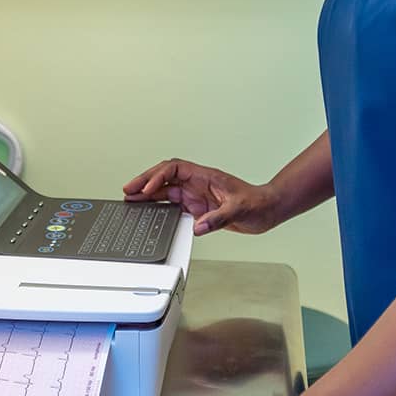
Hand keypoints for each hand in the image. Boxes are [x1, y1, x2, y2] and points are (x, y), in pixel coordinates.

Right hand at [123, 160, 277, 235]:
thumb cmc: (257, 203)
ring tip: (131, 200)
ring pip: (166, 190)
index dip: (158, 176)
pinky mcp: (198, 207)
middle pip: (165, 176)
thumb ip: (218, 218)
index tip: (147, 188)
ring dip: (149, 195)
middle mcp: (198, 184)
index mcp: (205, 176)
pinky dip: (159, 207)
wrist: (267, 210)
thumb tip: (198, 227)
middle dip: (145, 181)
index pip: (175, 168)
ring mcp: (196, 195)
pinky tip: (149, 212)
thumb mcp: (239, 210)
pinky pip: (173, 204)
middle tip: (128, 190)